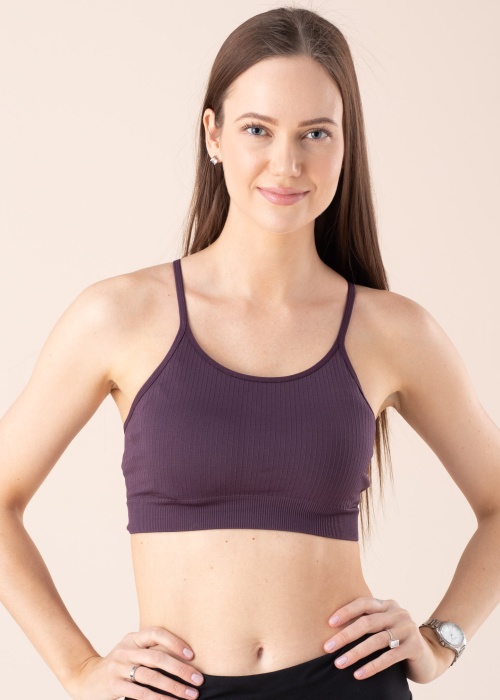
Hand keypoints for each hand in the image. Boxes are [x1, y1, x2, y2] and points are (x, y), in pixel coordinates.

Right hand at [66, 626, 204, 699]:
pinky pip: (140, 692)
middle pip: (157, 657)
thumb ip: (151, 652)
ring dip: (174, 687)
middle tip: (198, 680)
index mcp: (133, 638)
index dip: (175, 642)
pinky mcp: (114, 685)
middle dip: (181, 669)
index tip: (192, 655)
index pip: (156, 633)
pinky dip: (158, 698)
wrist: (86, 679)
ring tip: (190, 694)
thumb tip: (185, 661)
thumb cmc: (119, 666)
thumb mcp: (131, 652)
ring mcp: (118, 667)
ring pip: (151, 676)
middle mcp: (126, 650)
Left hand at [323, 597, 455, 683]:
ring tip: (339, 663)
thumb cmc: (396, 641)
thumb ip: (367, 622)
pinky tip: (358, 675)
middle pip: (367, 622)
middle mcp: (398, 613)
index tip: (329, 623)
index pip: (363, 603)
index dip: (346, 611)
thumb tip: (332, 629)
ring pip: (377, 640)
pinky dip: (372, 666)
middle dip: (345, 635)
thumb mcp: (383, 627)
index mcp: (387, 604)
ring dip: (355, 653)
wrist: (429, 657)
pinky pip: (389, 657)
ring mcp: (408, 628)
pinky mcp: (415, 647)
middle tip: (327, 647)